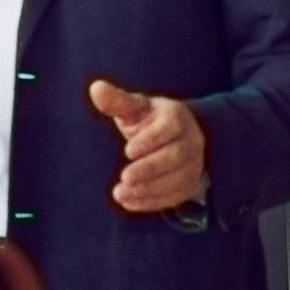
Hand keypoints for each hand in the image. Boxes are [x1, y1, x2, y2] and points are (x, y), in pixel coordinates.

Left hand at [88, 79, 205, 214]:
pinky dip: (151, 201)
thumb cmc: (148, 120)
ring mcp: (193, 164)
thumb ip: (116, 101)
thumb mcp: (134, 108)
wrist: (173, 138)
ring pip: (176, 179)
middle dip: (149, 169)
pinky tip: (129, 202)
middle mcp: (191, 140)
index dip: (151, 140)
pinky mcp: (189, 184)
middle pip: (175, 156)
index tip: (128, 151)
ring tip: (120, 193)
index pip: (170, 128)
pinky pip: (173, 196)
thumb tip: (96, 88)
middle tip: (125, 178)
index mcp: (177, 117)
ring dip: (148, 189)